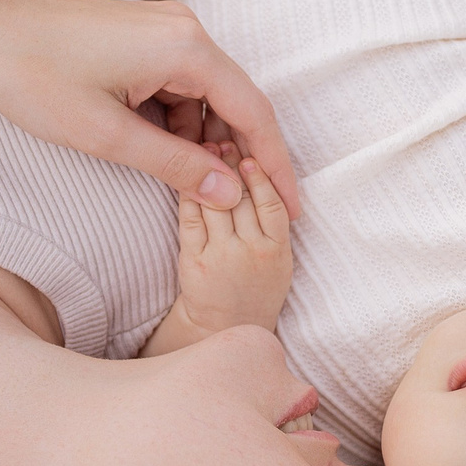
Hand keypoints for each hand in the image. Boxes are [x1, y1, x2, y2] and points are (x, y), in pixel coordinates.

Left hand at [0, 0, 301, 213]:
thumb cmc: (31, 73)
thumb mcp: (106, 135)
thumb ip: (175, 166)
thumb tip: (230, 193)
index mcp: (187, 49)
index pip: (254, 114)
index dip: (275, 167)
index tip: (290, 210)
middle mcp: (187, 31)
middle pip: (237, 105)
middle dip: (242, 159)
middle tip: (246, 210)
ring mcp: (167, 30)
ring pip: (207, 99)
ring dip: (206, 144)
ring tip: (196, 190)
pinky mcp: (145, 38)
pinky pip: (181, 87)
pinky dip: (180, 125)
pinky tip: (166, 157)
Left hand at [139, 153, 293, 355]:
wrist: (223, 331)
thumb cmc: (254, 290)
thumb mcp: (277, 261)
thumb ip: (271, 222)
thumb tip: (260, 170)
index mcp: (278, 251)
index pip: (274, 202)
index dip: (264, 174)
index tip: (254, 154)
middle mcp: (254, 254)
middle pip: (244, 197)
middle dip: (234, 161)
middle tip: (226, 134)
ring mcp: (224, 258)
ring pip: (218, 203)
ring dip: (211, 169)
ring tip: (207, 142)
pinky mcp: (195, 262)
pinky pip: (191, 217)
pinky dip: (190, 191)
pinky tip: (187, 172)